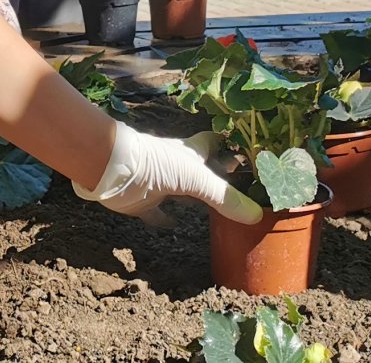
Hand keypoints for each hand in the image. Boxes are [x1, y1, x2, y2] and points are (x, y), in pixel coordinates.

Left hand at [73, 121, 261, 227]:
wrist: (114, 168)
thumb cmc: (158, 163)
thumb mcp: (197, 178)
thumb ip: (225, 197)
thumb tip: (256, 215)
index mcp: (192, 153)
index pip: (214, 144)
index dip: (228, 147)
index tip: (245, 155)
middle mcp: (177, 166)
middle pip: (201, 171)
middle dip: (216, 179)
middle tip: (238, 192)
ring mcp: (160, 183)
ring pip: (182, 192)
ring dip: (194, 200)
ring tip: (215, 213)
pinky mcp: (144, 202)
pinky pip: (157, 213)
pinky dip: (165, 219)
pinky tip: (174, 226)